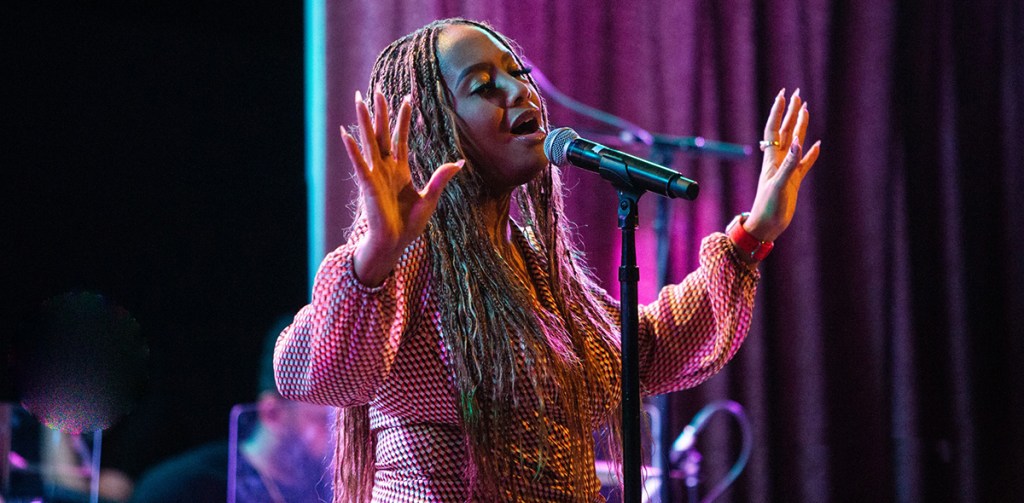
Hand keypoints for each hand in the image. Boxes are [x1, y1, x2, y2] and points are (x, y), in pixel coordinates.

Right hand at [340, 90, 462, 285]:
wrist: (395, 244)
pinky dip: (353, 149)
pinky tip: (345, 133)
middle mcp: (385, 168)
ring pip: (369, 142)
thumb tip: (458, 162)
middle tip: (378, 90)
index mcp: (399, 170)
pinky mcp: (368, 185)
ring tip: (360, 100)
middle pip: (383, 134)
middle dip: (381, 113)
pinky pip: (359, 163)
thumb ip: (440, 178)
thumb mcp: (430, 198)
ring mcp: (375, 175)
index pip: (401, 138)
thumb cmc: (409, 225)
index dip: (403, 119)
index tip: (407, 98)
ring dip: (365, 121)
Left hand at [743, 88, 821, 241]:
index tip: (784, 94)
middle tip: (797, 94)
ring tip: (806, 110)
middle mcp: (778, 162)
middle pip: (784, 131)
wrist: (765, 228)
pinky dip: (811, 153)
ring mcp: (786, 170)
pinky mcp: (793, 182)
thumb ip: (790, 164)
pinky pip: (804, 163)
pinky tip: (817, 145)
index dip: (778, 111)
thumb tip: (798, 142)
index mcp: (772, 160)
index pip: (774, 129)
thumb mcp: (780, 185)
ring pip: (795, 143)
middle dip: (790, 112)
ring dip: (800, 126)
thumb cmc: (768, 208)